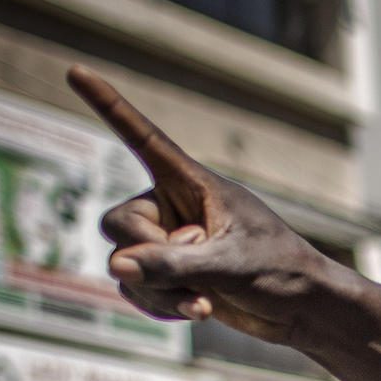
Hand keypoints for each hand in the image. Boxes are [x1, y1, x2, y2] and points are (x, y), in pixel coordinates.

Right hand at [67, 67, 339, 343]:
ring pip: (123, 263)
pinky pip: (134, 287)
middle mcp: (172, 207)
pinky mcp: (168, 275)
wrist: (304, 311)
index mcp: (193, 183)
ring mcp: (167, 243)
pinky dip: (159, 304)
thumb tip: (115, 266)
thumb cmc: (280, 272)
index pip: (143, 139)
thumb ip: (172, 265)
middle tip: (195, 268)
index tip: (76, 69)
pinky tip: (197, 311)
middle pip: (118, 222)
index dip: (109, 106)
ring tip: (203, 301)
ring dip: (156, 289)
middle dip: (148, 255)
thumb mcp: (229, 265)